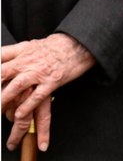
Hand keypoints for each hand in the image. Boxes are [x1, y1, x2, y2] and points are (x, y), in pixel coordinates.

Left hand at [1, 34, 94, 150]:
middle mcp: (27, 65)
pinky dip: (27, 106)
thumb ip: (9, 53)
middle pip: (2, 76)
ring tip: (0, 113)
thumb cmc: (53, 46)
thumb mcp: (27, 45)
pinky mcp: (52, 82)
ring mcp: (39, 74)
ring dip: (4, 100)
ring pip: (16, 88)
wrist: (77, 45)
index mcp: (20, 56)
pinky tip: (19, 115)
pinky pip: (37, 96)